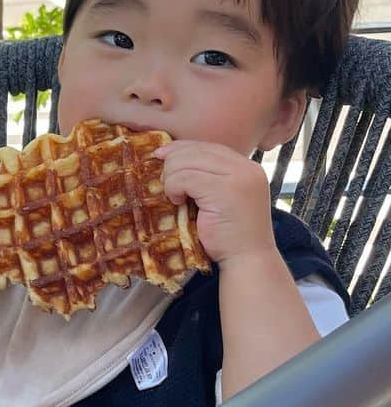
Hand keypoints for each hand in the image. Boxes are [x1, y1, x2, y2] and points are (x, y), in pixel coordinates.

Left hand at [154, 141, 275, 267]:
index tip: (160, 155)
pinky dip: (174, 187)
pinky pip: (185, 177)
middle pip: (196, 150)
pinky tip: (178, 202)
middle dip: (172, 163)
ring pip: (186, 161)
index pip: (207, 146)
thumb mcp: (219, 197)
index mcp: (246, 167)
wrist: (246, 260)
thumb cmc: (227, 234)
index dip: (181, 148)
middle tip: (165, 184)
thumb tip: (168, 154)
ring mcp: (238, 178)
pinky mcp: (224, 190)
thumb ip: (206, 176)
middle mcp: (246, 168)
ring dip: (171, 178)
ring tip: (175, 197)